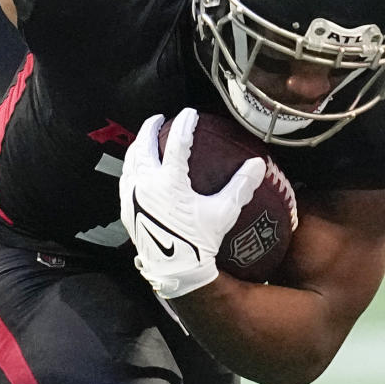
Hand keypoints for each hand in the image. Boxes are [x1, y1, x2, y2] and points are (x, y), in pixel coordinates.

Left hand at [119, 108, 265, 297]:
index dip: (185, 124)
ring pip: (130, 162)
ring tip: (145, 140)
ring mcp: (133, 196)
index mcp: (169, 181)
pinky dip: (131, 168)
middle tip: (159, 119)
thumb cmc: (199, 242)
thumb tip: (258, 163)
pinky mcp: (126, 210)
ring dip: (138, 146)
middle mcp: (146, 184)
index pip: (177, 142)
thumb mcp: (222, 213)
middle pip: (144, 146)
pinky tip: (136, 170)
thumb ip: (240, 186)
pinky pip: (125, 181)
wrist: (174, 270)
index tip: (190, 113)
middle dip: (150, 128)